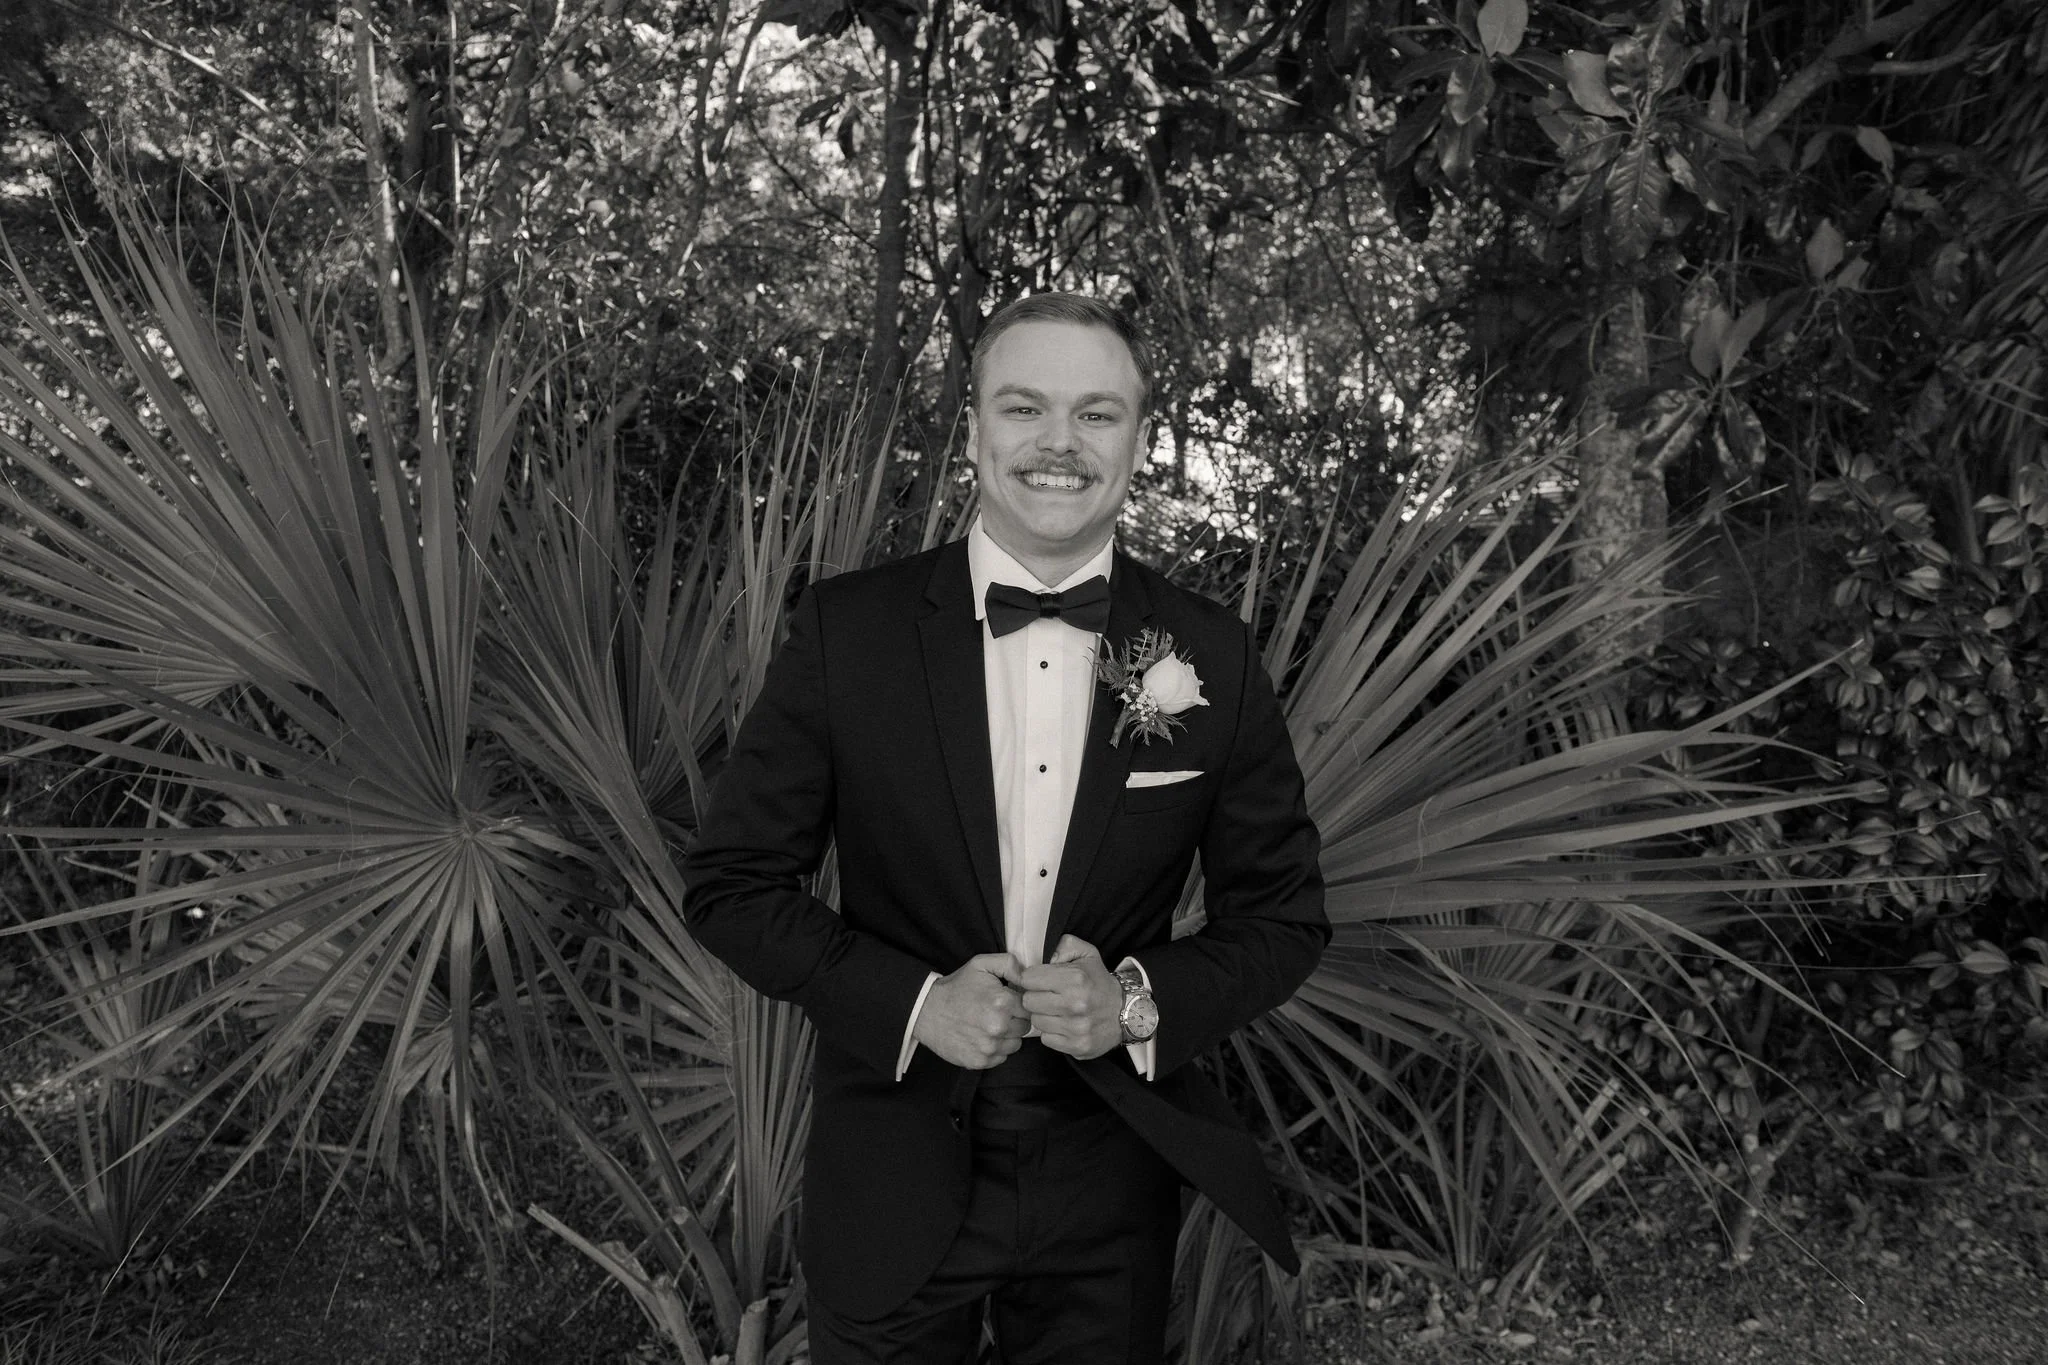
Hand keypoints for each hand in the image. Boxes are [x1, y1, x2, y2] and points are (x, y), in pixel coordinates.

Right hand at [912, 952, 1031, 1069]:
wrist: (926, 1011)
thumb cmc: (956, 988)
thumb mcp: (981, 964)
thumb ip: (1009, 964)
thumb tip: (1027, 976)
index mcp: (1002, 1002)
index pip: (1030, 1008)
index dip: (1019, 1004)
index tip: (1008, 1002)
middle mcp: (998, 1027)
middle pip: (1024, 1027)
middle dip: (1014, 1020)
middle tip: (996, 1013)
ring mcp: (989, 1047)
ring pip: (1015, 1044)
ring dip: (1006, 1036)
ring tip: (988, 1025)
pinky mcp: (980, 1061)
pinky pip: (1001, 1057)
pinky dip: (995, 1049)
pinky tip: (981, 1037)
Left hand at [1019, 935, 1122, 1059]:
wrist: (1127, 1012)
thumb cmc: (1099, 982)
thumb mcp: (1086, 954)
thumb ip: (1063, 945)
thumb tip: (1043, 956)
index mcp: (1075, 979)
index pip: (1028, 978)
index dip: (1032, 978)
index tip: (1041, 980)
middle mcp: (1075, 1004)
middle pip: (1028, 1001)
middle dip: (1036, 996)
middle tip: (1049, 996)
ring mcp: (1076, 1028)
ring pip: (1035, 1021)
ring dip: (1043, 1015)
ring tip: (1057, 1010)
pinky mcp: (1077, 1046)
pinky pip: (1046, 1039)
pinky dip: (1052, 1032)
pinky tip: (1063, 1024)